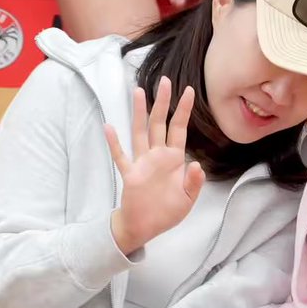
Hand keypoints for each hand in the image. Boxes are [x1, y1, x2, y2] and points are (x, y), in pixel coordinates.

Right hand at [107, 77, 203, 253]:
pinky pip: (121, 156)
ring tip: (138, 92)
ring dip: (139, 113)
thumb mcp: (188, 200)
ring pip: (140, 132)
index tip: (188, 90)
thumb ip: (194, 182)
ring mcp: (142, 163)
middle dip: (162, 103)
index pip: (179, 129)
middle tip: (164, 81)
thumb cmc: (167, 212)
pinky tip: (109, 127)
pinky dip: (115, 143)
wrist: (147, 227)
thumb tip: (197, 165)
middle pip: (159, 124)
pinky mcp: (130, 174)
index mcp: (174, 160)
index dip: (183, 111)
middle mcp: (157, 156)